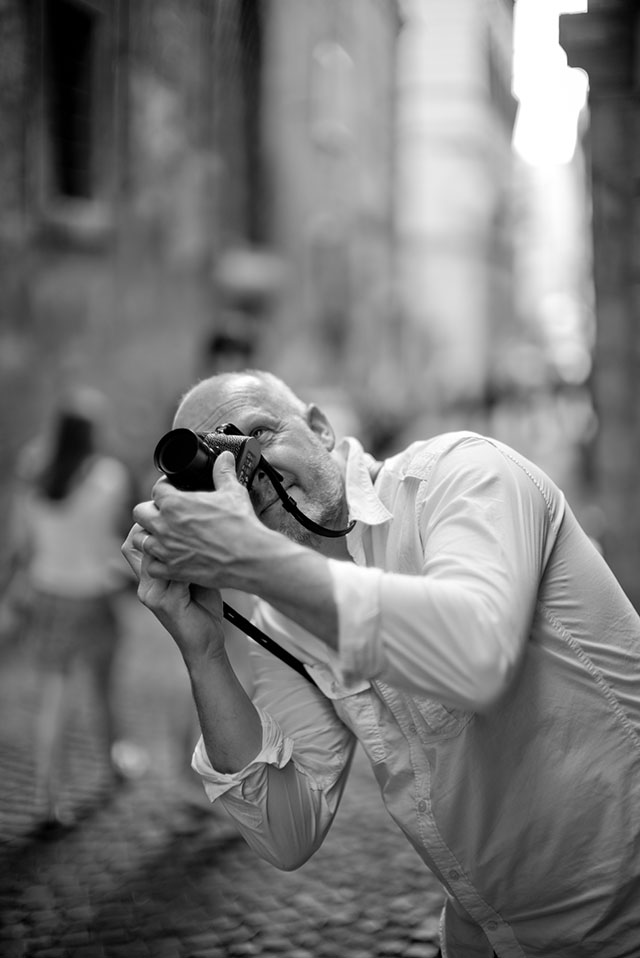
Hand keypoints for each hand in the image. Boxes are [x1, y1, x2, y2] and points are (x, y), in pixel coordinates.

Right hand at [121, 523, 225, 662]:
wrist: (204, 643)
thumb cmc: (201, 607)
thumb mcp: (190, 575)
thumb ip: (184, 555)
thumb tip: (192, 525)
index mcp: (147, 577)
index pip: (133, 542)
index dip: (146, 526)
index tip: (168, 512)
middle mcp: (144, 584)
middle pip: (140, 544)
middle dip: (160, 529)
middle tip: (185, 520)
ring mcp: (151, 594)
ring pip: (158, 555)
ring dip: (180, 544)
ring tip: (200, 538)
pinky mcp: (165, 603)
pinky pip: (175, 574)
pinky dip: (191, 564)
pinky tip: (207, 560)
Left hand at [130, 452, 268, 591]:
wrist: (249, 557)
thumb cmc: (240, 525)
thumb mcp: (233, 492)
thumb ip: (223, 473)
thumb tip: (224, 457)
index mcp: (175, 503)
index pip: (157, 490)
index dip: (165, 488)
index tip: (172, 491)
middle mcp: (164, 525)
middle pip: (140, 512)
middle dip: (150, 511)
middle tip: (164, 513)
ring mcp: (165, 549)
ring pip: (139, 539)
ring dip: (149, 535)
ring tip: (163, 536)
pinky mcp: (172, 570)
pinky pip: (150, 566)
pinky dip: (157, 563)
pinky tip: (169, 559)